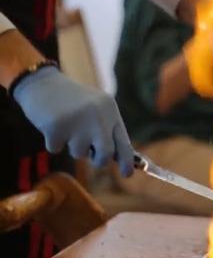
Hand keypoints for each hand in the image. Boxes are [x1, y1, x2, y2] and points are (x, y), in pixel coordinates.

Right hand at [12, 66, 134, 176]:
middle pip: (105, 153)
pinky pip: (56, 149)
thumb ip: (106, 131)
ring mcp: (77, 121)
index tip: (127, 174)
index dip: (126, 161)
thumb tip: (115, 159)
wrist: (41, 83)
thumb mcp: (96, 110)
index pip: (123, 141)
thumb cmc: (71, 102)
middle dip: (99, 160)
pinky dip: (53, 142)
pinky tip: (52, 125)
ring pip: (79, 153)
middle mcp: (97, 116)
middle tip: (91, 156)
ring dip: (72, 146)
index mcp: (110, 110)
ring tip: (67, 127)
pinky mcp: (55, 127)